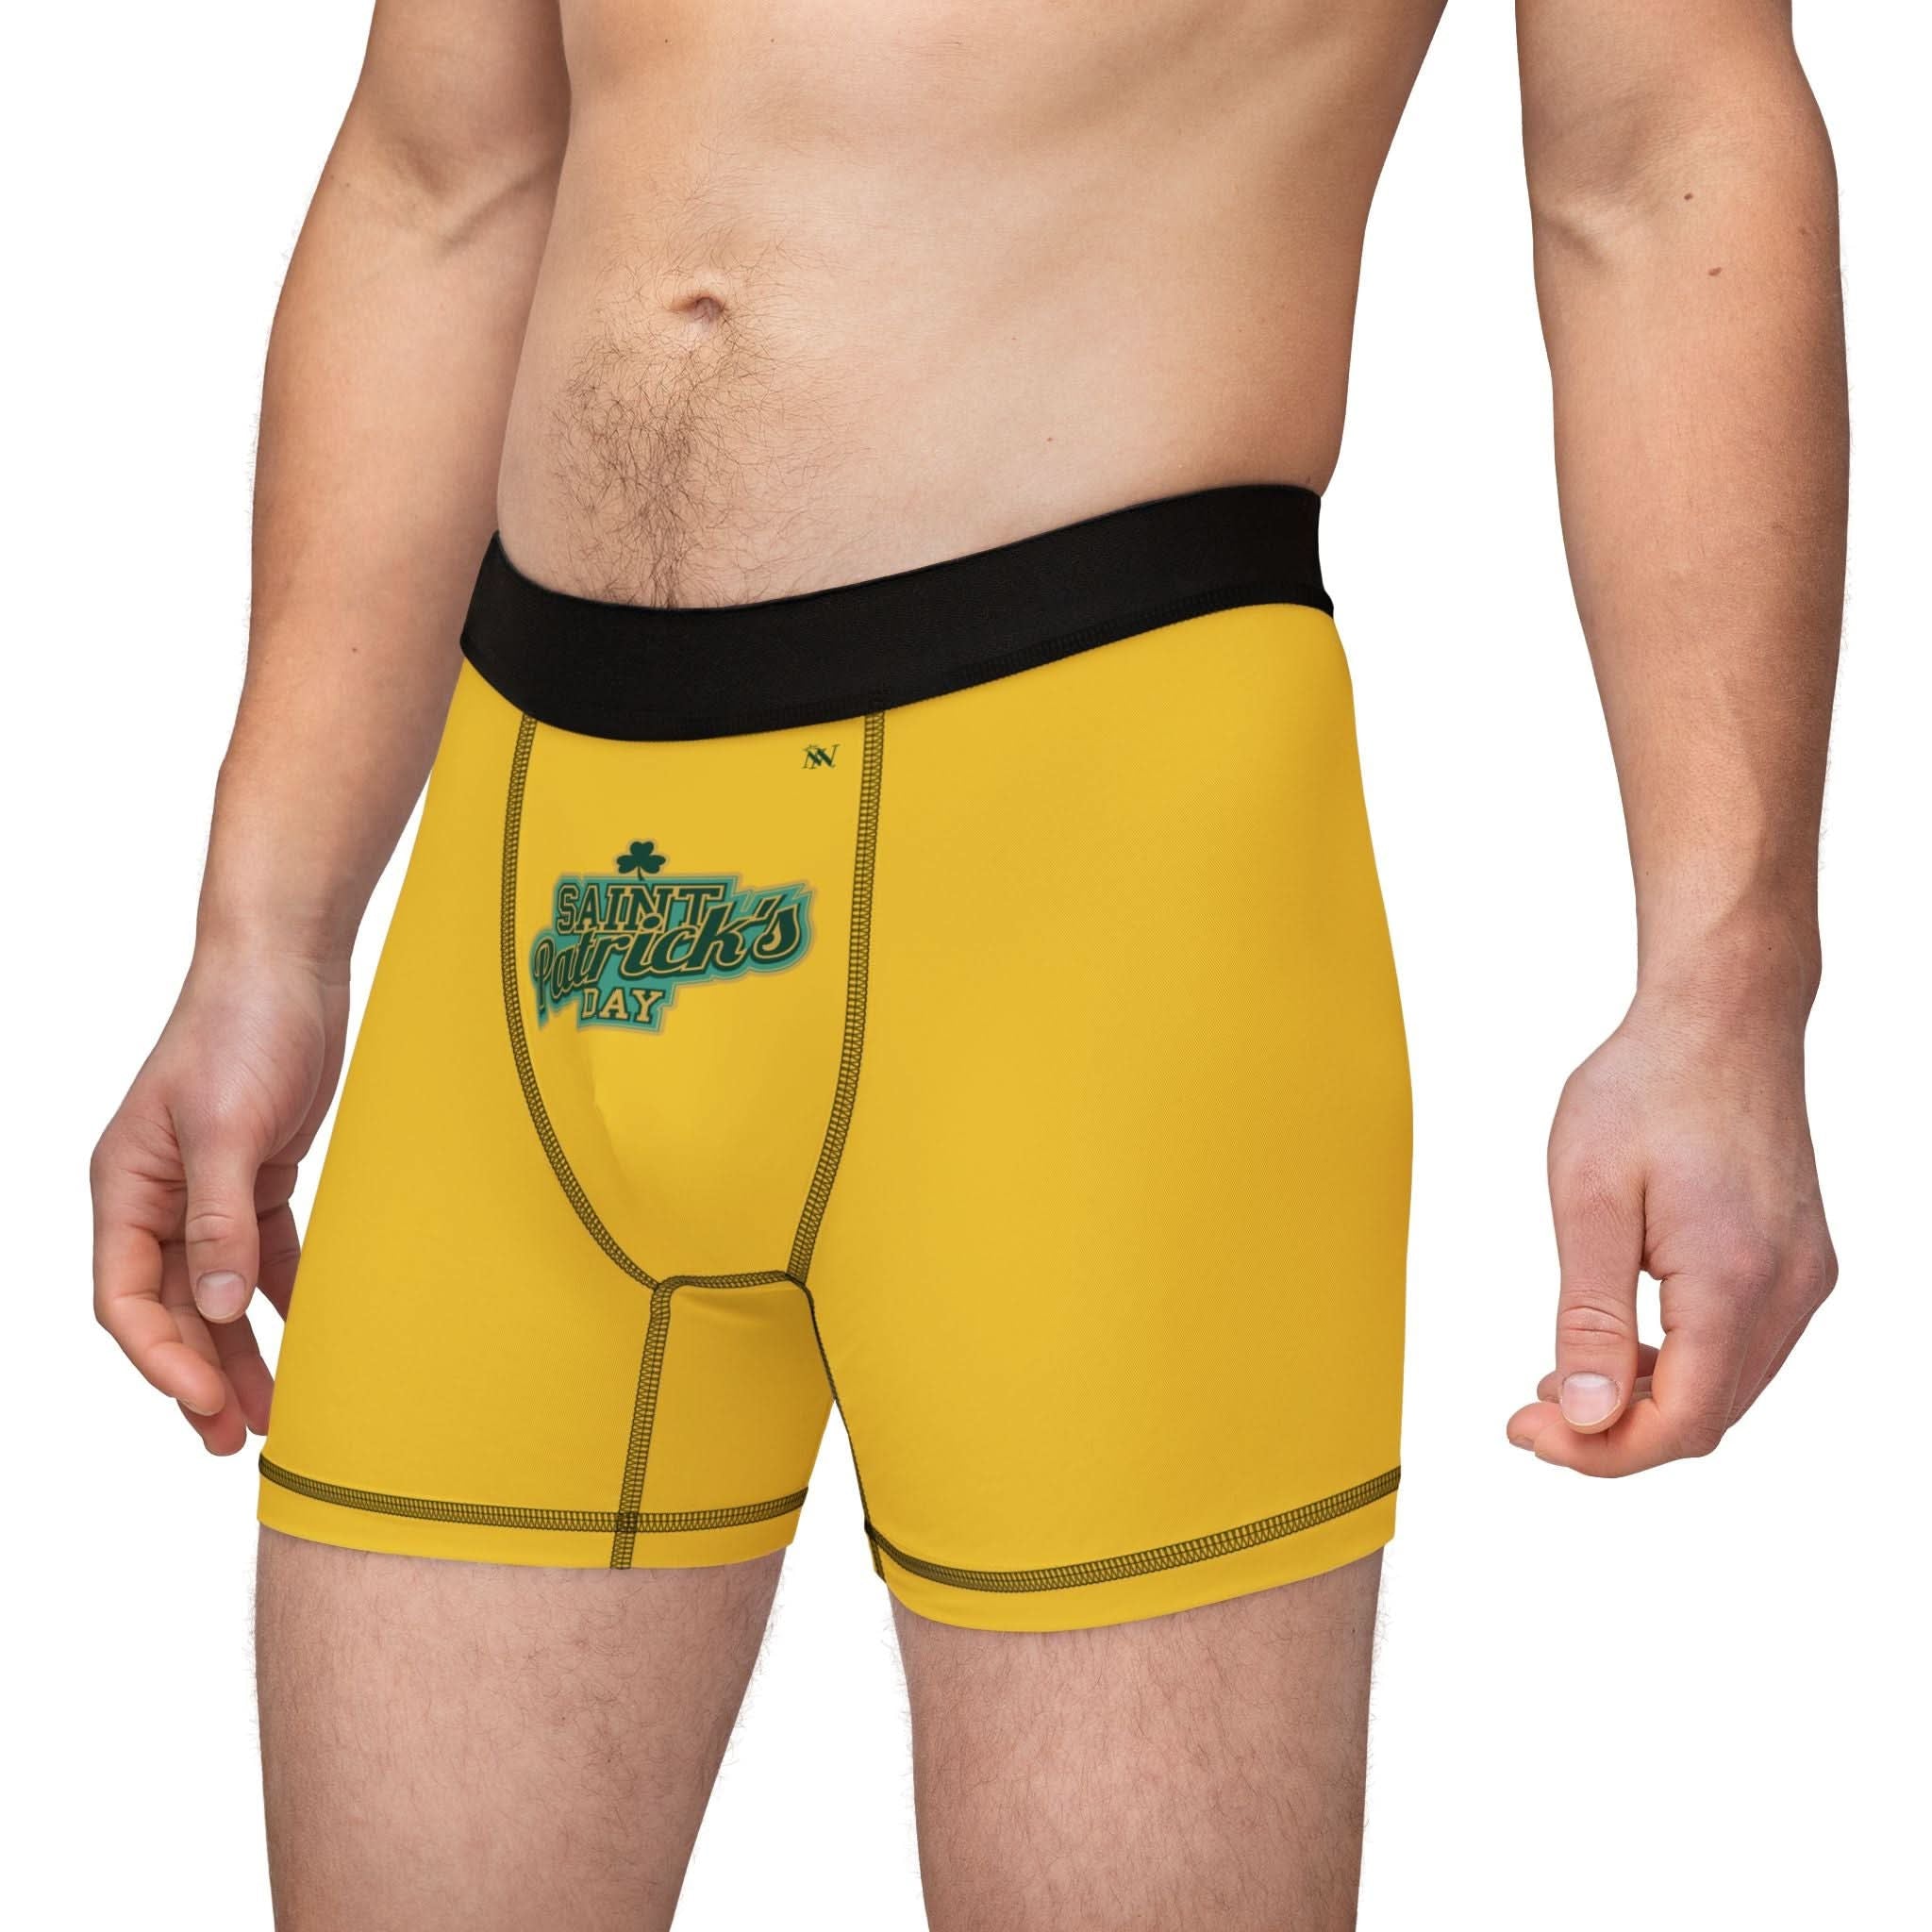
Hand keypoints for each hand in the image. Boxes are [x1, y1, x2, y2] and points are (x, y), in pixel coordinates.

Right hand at [91, 948, 348, 1453]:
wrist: (289, 964)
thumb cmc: (239, 1028)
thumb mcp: (226, 1125)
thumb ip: (219, 1217)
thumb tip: (217, 1305)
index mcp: (125, 1188)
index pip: (127, 1297)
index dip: (160, 1356)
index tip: (204, 1400)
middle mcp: (159, 1197)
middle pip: (173, 1309)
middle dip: (201, 1374)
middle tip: (236, 1438)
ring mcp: (210, 1189)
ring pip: (220, 1292)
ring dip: (242, 1349)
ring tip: (275, 1413)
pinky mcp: (261, 1176)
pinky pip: (266, 1255)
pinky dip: (284, 1296)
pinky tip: (310, 1338)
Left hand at [1507, 986, 1835, 1472]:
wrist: (1720, 1018)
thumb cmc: (1646, 1087)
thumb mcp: (1588, 1199)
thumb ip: (1588, 1315)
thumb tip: (1584, 1415)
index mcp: (1734, 1279)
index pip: (1682, 1423)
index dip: (1601, 1450)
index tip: (1527, 1431)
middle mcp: (1787, 1290)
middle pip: (1707, 1417)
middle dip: (1615, 1432)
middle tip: (1532, 1413)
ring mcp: (1802, 1277)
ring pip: (1726, 1388)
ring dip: (1646, 1400)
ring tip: (1562, 1377)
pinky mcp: (1798, 1260)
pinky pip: (1742, 1346)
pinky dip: (1679, 1362)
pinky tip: (1619, 1343)